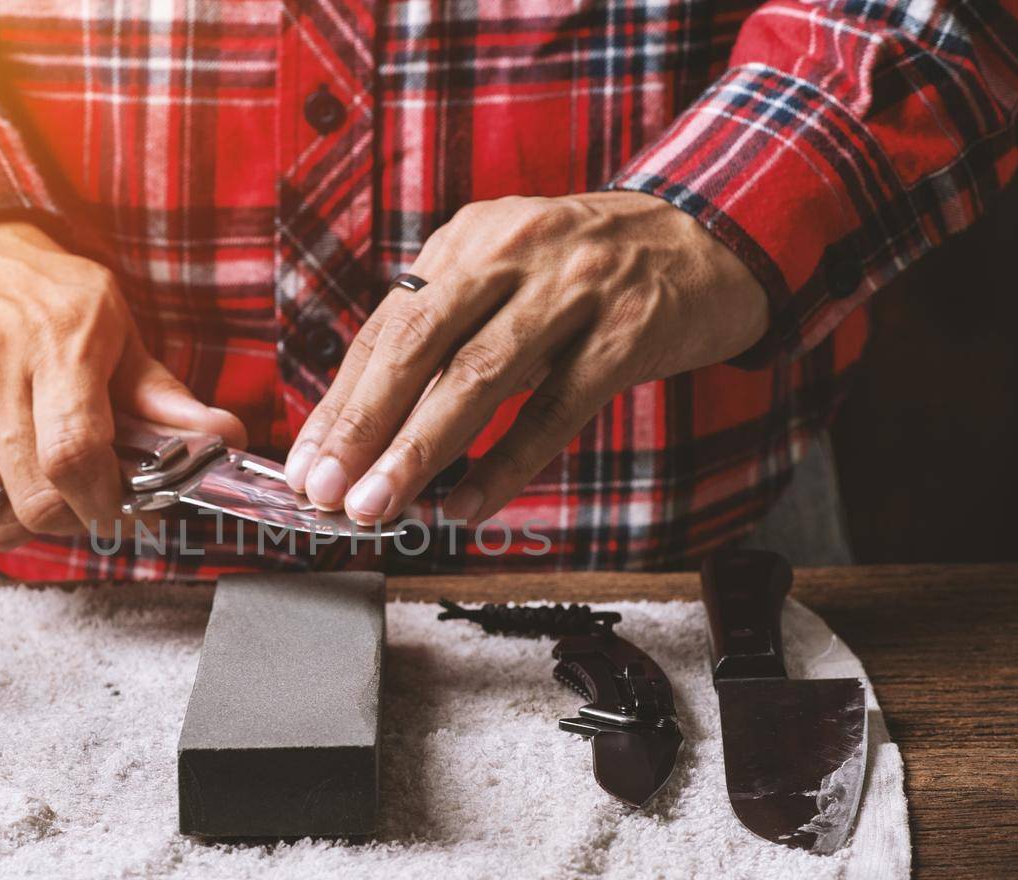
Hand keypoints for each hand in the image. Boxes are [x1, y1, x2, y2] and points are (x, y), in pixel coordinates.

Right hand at [0, 220, 245, 548]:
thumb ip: (163, 395)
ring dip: (29, 513)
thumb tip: (224, 440)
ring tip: (40, 472)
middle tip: (89, 496)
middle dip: (77, 517)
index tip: (125, 505)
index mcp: (55, 341)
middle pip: (37, 502)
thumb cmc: (41, 298)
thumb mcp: (112, 325)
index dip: (107, 503)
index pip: (76, 456)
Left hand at [282, 192, 768, 524]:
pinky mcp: (628, 330)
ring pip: (478, 375)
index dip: (341, 403)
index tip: (307, 465)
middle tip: (327, 492)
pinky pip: (556, 408)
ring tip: (379, 505)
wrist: (710, 236)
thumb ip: (445, 335)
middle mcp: (511, 253)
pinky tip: (469, 504)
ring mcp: (573, 289)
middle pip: (418, 346)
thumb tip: (367, 426)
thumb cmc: (590, 273)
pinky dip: (508, 462)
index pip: (386, 330)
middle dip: (364, 426)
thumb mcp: (507, 277)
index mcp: (467, 243)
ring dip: (420, 450)